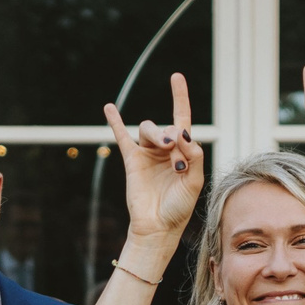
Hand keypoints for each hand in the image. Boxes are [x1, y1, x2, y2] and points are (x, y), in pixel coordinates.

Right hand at [103, 72, 204, 241]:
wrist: (158, 226)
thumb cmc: (179, 208)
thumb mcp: (195, 182)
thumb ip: (195, 156)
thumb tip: (184, 133)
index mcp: (184, 152)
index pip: (183, 119)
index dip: (180, 97)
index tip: (176, 77)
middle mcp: (165, 149)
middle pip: (168, 127)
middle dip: (174, 137)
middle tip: (178, 158)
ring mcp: (147, 153)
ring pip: (148, 129)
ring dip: (157, 134)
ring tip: (166, 147)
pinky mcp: (132, 160)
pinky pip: (121, 136)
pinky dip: (115, 121)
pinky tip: (109, 107)